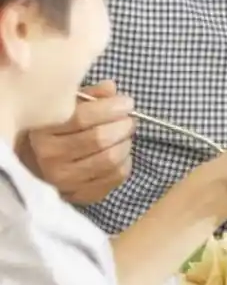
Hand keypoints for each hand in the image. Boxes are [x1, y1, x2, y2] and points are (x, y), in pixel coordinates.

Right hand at [22, 80, 134, 203]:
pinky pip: (115, 176)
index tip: (127, 102)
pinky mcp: (80, 195)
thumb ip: (89, 95)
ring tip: (125, 135)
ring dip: (125, 143)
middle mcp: (49, 159)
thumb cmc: (57, 130)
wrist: (39, 164)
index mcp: (42, 133)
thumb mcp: (67, 107)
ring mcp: (64, 180)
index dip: (111, 107)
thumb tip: (111, 89)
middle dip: (123, 125)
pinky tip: (120, 152)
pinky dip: (125, 161)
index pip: (83, 118)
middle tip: (129, 119)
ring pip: (110, 159)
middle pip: (100, 139)